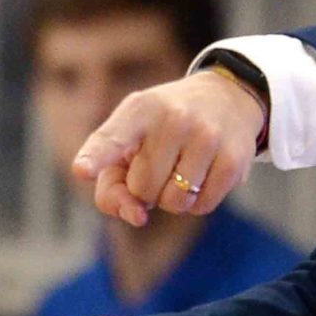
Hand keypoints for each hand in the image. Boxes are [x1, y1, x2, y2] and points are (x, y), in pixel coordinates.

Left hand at [71, 71, 266, 226]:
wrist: (226, 98)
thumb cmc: (164, 128)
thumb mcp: (131, 138)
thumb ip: (113, 182)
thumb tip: (136, 217)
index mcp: (140, 109)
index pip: (112, 137)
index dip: (96, 157)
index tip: (82, 170)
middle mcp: (174, 118)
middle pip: (143, 189)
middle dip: (147, 188)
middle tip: (161, 163)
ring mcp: (207, 137)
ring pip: (174, 203)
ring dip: (172, 198)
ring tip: (181, 168)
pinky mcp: (234, 159)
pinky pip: (202, 206)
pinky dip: (197, 201)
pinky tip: (203, 174)